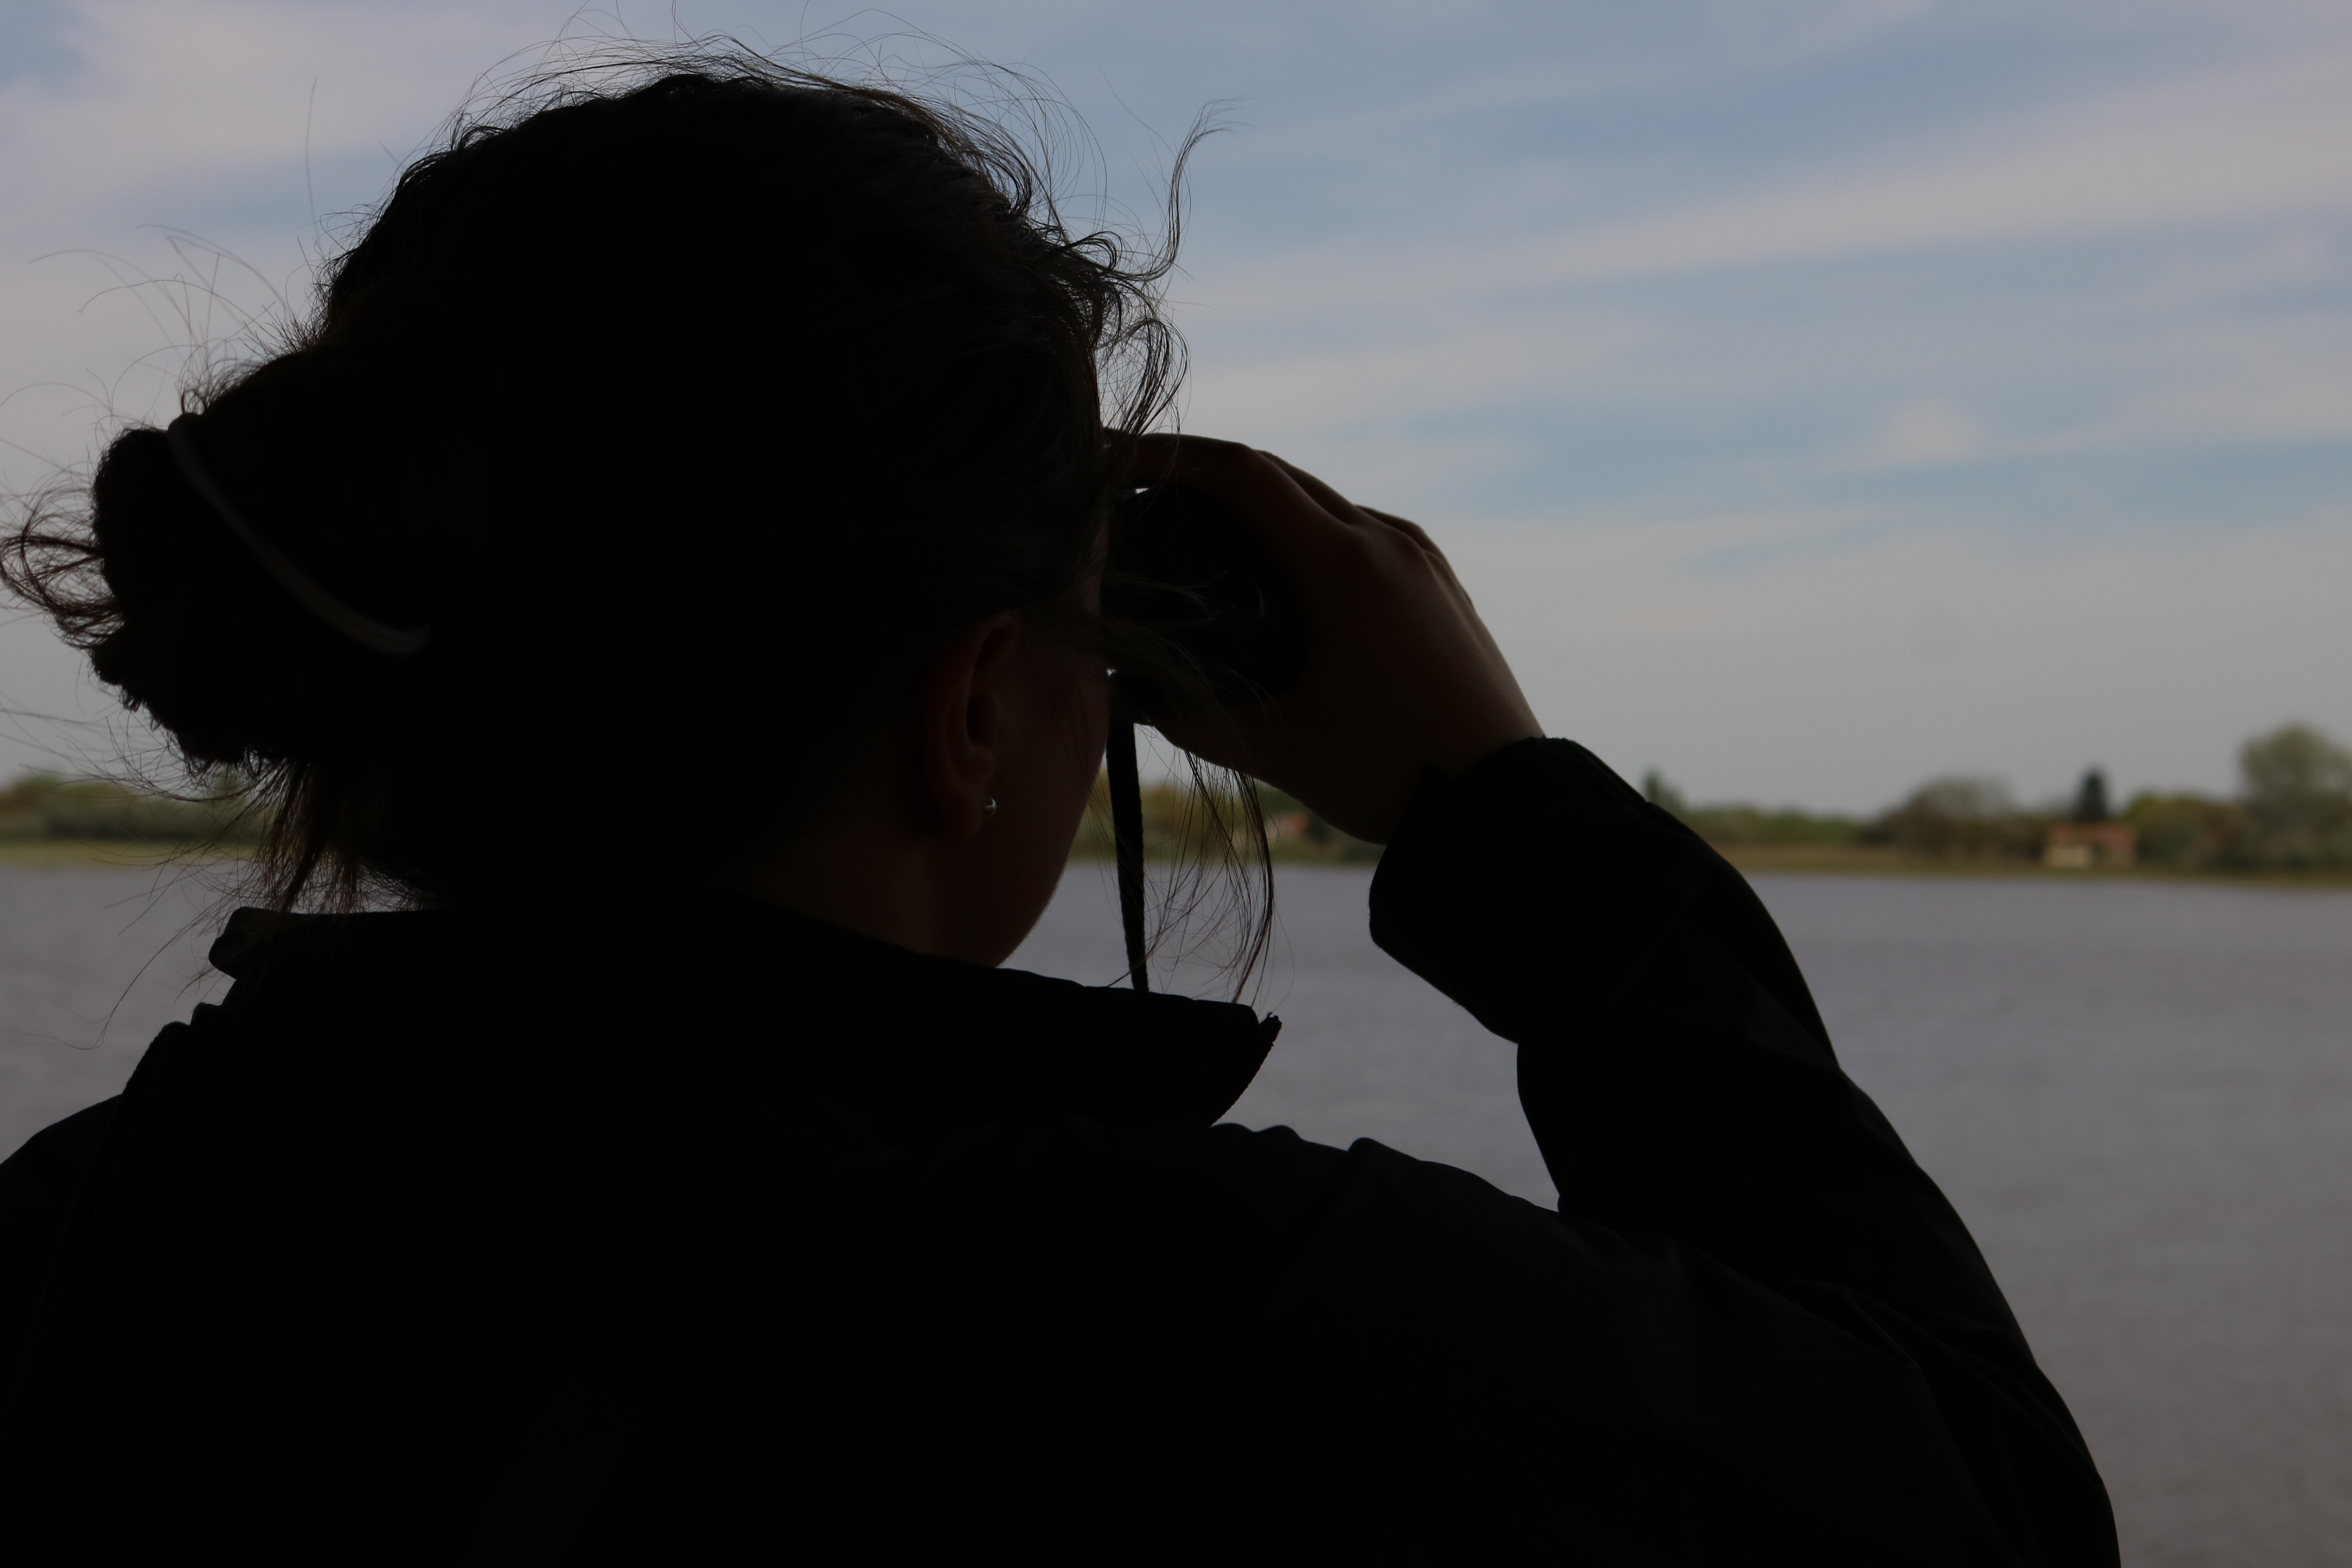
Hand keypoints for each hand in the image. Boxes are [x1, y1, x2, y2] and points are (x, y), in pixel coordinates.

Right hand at [1127, 434, 1540, 843]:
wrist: (1508, 805)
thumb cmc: (1394, 776)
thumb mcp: (1280, 749)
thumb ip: (1193, 716)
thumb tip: (1126, 693)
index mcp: (1345, 567)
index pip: (1240, 474)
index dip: (1167, 458)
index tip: (1113, 459)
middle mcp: (1387, 542)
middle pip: (1277, 476)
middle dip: (1203, 479)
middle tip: (1141, 502)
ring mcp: (1420, 557)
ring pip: (1322, 501)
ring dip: (1259, 507)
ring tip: (1201, 538)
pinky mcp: (1437, 581)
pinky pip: (1359, 533)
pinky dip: (1306, 535)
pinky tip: (1278, 579)